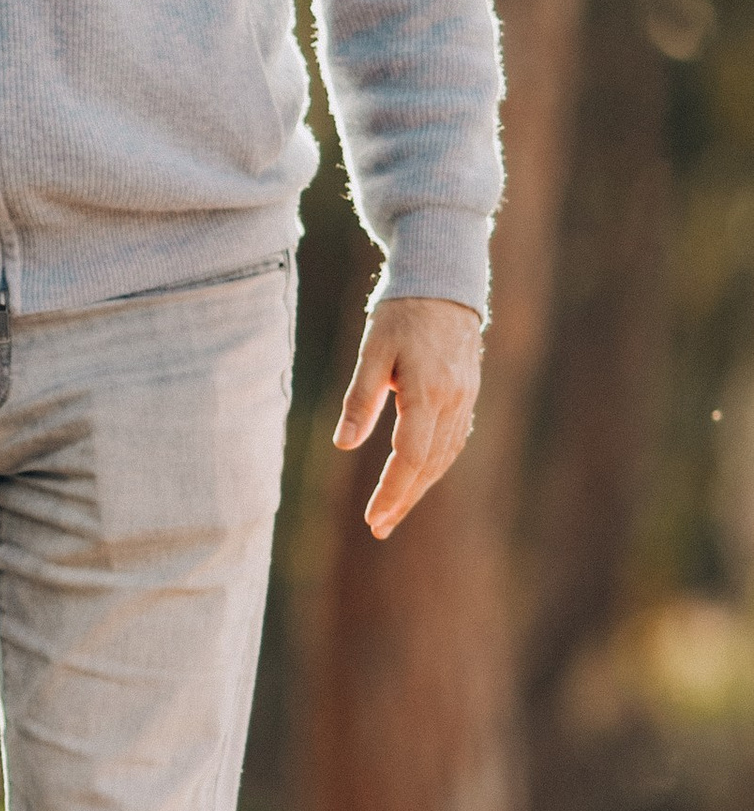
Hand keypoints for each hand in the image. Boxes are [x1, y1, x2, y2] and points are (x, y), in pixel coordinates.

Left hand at [334, 295, 483, 537]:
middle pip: (430, 465)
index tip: (373, 518)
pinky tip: (417, 478)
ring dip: (420, 487)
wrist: (444, 282)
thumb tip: (344, 444)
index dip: (392, 491)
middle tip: (379, 528)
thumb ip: (360, 398)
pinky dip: (434, 465)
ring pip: (445, 456)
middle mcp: (454, 401)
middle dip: (404, 499)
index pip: (411, 456)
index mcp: (428, 391)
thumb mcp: (372, 349)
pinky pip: (453, 440)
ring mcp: (465, 398)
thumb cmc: (401, 313)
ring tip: (393, 511)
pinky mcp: (467, 394)